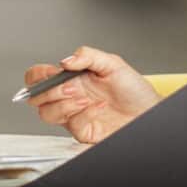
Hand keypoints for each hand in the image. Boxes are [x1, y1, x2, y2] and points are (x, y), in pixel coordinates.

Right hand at [25, 47, 159, 143]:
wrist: (149, 111)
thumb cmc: (134, 90)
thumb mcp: (113, 63)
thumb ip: (88, 55)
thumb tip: (65, 60)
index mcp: (71, 79)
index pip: (39, 77)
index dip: (37, 76)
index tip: (52, 73)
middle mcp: (69, 97)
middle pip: (36, 98)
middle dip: (49, 92)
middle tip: (69, 87)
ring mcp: (74, 115)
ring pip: (47, 114)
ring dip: (63, 105)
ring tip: (83, 98)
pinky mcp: (83, 131)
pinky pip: (73, 125)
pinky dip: (85, 114)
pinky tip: (98, 107)